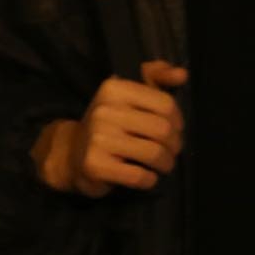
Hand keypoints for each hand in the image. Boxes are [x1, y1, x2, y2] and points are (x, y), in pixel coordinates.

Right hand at [31, 61, 186, 196]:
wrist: (72, 153)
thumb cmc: (110, 123)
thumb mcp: (129, 95)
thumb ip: (156, 78)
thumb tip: (182, 74)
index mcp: (114, 88)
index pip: (165, 104)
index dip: (177, 121)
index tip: (173, 129)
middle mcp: (104, 110)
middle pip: (163, 130)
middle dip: (174, 145)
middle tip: (169, 151)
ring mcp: (98, 138)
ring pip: (154, 154)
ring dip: (166, 164)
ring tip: (162, 165)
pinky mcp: (95, 165)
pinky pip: (140, 176)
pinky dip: (149, 180)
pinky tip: (145, 176)